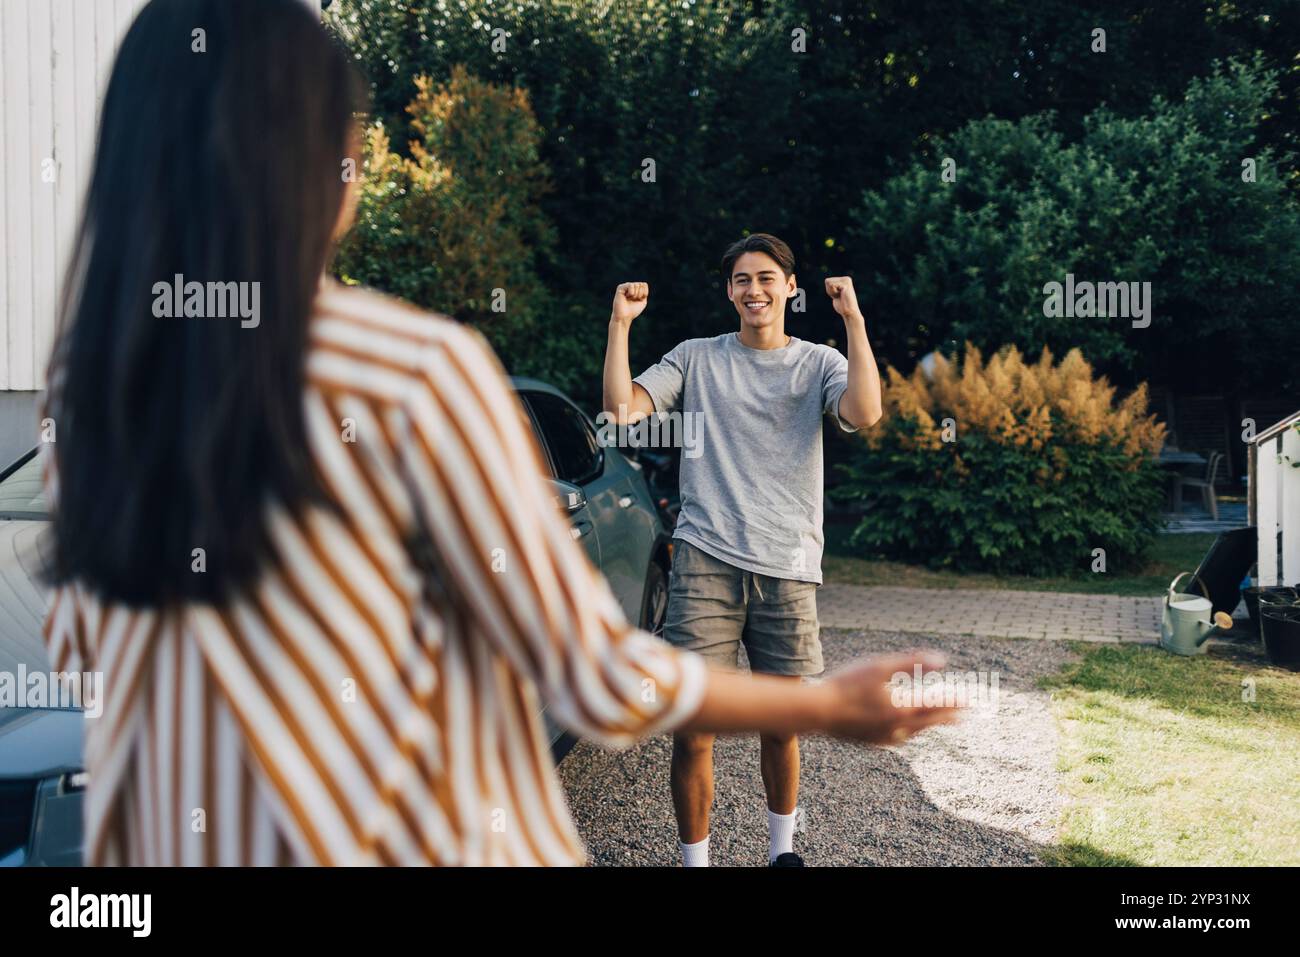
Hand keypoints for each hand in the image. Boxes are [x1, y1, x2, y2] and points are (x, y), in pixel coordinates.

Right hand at [612, 282, 648, 324]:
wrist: (624, 317)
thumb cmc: (633, 311)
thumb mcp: (643, 301)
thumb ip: (644, 292)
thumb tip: (642, 284)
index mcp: (635, 290)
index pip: (644, 284)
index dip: (644, 293)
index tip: (640, 300)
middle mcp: (630, 287)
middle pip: (641, 284)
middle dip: (640, 294)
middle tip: (633, 300)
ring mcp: (625, 287)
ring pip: (636, 284)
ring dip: (635, 294)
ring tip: (629, 299)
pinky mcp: (620, 288)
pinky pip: (630, 285)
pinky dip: (631, 292)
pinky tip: (627, 296)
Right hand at [821, 652, 958, 743]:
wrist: (816, 712)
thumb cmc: (846, 685)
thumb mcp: (879, 666)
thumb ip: (912, 663)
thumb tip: (942, 660)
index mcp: (901, 710)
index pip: (934, 705)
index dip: (952, 701)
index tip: (967, 699)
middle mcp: (896, 728)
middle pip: (928, 722)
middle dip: (945, 717)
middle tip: (961, 715)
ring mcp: (882, 737)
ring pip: (913, 733)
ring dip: (927, 726)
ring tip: (934, 721)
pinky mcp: (869, 741)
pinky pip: (898, 739)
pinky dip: (908, 733)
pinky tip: (903, 731)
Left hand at [824, 276, 861, 320]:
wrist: (849, 312)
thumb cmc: (842, 305)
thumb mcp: (834, 293)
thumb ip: (831, 287)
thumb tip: (826, 281)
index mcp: (844, 279)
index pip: (827, 281)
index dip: (829, 290)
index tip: (837, 295)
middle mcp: (846, 278)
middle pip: (827, 281)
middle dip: (830, 291)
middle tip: (839, 297)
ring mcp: (846, 281)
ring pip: (829, 283)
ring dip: (832, 292)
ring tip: (840, 296)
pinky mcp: (845, 285)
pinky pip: (832, 285)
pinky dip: (833, 293)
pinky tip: (841, 296)